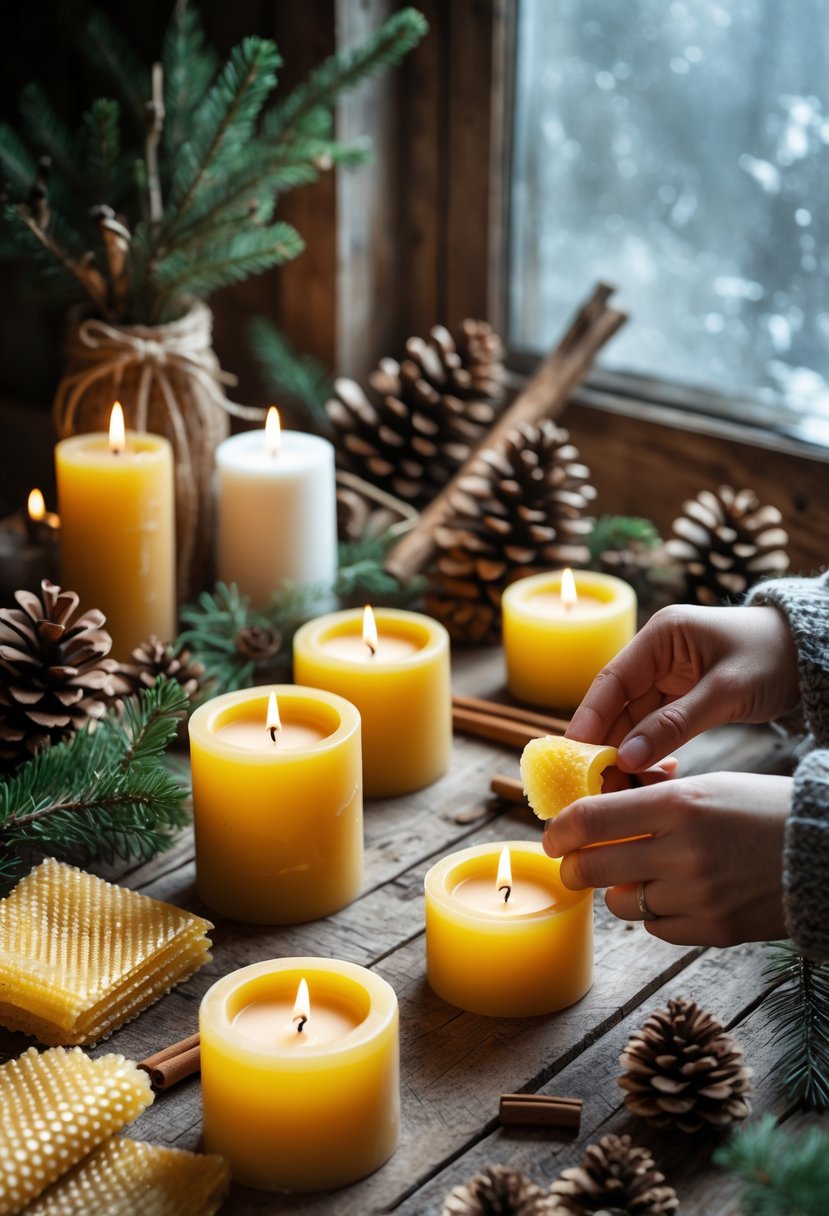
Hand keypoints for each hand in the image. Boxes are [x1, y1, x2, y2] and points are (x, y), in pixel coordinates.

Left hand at [542, 770, 789, 946]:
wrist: (825, 852)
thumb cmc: (762, 809)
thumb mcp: (705, 787)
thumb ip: (648, 803)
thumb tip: (591, 818)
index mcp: (678, 805)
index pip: (590, 820)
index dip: (560, 830)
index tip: (552, 836)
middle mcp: (682, 852)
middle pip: (592, 868)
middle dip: (573, 866)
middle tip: (573, 863)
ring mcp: (697, 896)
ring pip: (621, 902)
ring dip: (619, 889)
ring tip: (639, 873)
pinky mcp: (713, 930)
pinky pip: (655, 928)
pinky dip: (654, 913)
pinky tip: (673, 894)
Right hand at [567, 604, 798, 770]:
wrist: (811, 653)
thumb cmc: (773, 657)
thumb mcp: (726, 690)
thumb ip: (675, 723)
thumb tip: (626, 757)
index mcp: (660, 635)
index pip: (612, 679)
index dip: (589, 716)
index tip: (574, 754)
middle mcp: (656, 654)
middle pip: (617, 704)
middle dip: (605, 745)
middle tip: (592, 785)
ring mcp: (666, 677)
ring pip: (632, 721)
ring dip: (626, 754)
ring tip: (618, 791)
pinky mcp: (679, 698)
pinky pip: (653, 729)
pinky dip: (648, 753)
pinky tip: (648, 778)